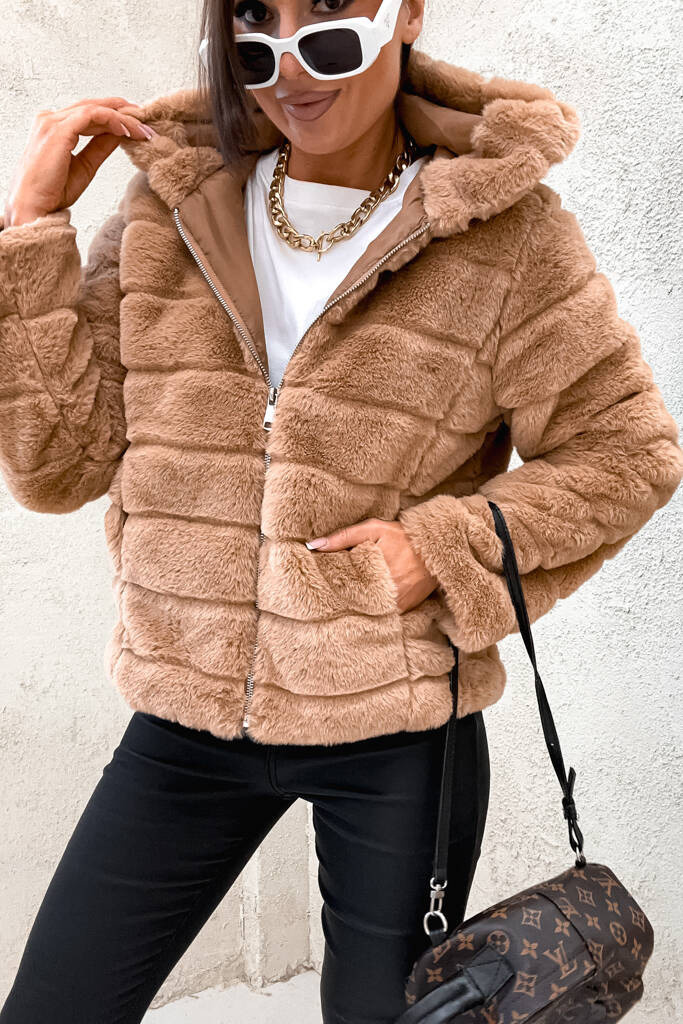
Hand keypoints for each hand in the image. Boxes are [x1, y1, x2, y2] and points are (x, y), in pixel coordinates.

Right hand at [3, 97, 154, 227]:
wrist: (34, 209)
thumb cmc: (52, 192)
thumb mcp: (86, 166)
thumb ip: (100, 147)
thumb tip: (119, 134)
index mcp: (54, 128)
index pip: (89, 114)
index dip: (115, 116)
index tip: (138, 126)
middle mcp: (51, 120)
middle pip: (93, 107)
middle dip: (123, 113)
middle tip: (146, 123)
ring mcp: (52, 122)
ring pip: (95, 109)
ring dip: (122, 117)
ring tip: (143, 128)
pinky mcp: (58, 130)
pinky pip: (91, 116)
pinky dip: (112, 120)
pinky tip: (127, 130)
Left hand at [306, 518, 438, 614]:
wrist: (436, 548)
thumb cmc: (403, 536)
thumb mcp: (374, 529)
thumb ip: (343, 537)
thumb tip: (313, 546)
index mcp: (374, 572)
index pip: (342, 587)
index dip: (329, 589)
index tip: (318, 588)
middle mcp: (385, 592)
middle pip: (354, 602)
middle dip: (341, 601)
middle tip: (325, 599)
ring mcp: (396, 604)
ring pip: (368, 612)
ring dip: (357, 608)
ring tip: (342, 605)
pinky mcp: (405, 609)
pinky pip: (384, 615)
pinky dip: (374, 611)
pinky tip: (365, 606)